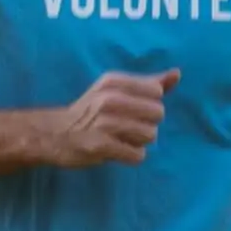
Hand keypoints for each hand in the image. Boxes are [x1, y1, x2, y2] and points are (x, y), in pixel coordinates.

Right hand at [44, 69, 175, 167]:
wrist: (54, 134)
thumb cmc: (90, 111)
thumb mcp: (114, 89)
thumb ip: (147, 83)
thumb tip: (177, 74)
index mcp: (113, 81)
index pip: (155, 91)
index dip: (149, 103)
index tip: (131, 109)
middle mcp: (109, 99)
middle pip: (157, 113)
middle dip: (148, 124)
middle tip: (128, 127)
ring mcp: (104, 123)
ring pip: (150, 135)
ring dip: (140, 141)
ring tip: (122, 139)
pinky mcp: (101, 146)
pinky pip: (137, 154)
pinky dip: (131, 156)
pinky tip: (117, 151)